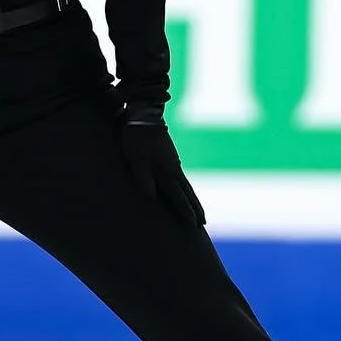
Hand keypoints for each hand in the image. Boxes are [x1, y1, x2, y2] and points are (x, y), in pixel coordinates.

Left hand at [120, 101, 206, 230]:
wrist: (144, 115)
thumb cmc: (137, 138)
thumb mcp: (135, 158)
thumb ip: (143, 177)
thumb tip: (152, 198)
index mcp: (166, 172)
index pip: (178, 196)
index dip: (185, 212)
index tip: (194, 225)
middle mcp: (174, 170)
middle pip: (188, 193)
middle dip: (195, 209)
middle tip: (204, 224)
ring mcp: (174, 163)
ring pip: (187, 186)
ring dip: (194, 200)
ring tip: (199, 211)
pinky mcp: (171, 158)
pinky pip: (182, 179)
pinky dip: (187, 189)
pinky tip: (187, 191)